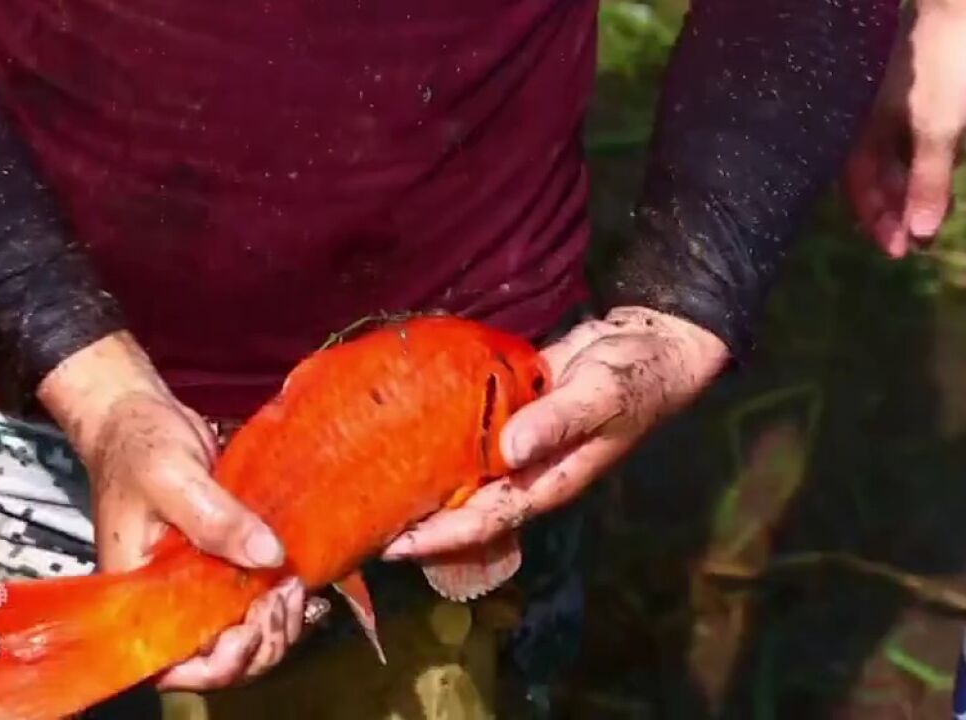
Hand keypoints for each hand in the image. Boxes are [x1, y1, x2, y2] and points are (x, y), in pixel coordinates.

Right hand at [37, 332, 310, 689]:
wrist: (139, 415)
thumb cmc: (137, 444)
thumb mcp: (172, 476)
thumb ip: (215, 518)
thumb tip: (267, 557)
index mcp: (140, 595)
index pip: (177, 665)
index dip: (221, 661)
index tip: (251, 622)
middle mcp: (169, 601)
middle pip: (221, 661)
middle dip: (262, 641)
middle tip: (285, 594)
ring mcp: (199, 586)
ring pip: (245, 637)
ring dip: (279, 624)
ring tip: (295, 584)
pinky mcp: (225, 565)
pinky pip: (255, 603)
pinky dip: (283, 603)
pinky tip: (302, 582)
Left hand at [382, 307, 727, 559]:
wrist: (648, 346)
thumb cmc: (633, 377)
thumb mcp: (601, 394)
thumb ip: (558, 420)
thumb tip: (510, 449)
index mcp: (547, 481)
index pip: (485, 522)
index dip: (439, 537)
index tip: (393, 544)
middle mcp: (524, 474)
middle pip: (462, 510)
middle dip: (415, 521)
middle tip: (359, 520)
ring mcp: (514, 448)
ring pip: (459, 477)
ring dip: (418, 484)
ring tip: (364, 484)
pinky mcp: (506, 418)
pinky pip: (465, 438)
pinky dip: (433, 439)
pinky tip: (396, 432)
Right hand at [844, 1, 965, 257]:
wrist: (959, 8)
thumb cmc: (943, 65)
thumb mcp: (939, 130)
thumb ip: (928, 182)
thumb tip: (918, 236)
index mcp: (862, 129)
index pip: (858, 187)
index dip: (876, 221)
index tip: (898, 251)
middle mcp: (871, 120)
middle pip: (878, 177)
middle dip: (897, 211)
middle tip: (914, 242)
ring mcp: (896, 107)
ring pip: (899, 159)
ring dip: (914, 189)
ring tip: (933, 213)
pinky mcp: (919, 97)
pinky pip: (916, 138)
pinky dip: (927, 161)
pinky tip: (945, 169)